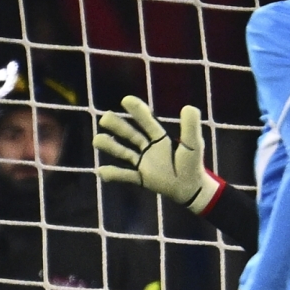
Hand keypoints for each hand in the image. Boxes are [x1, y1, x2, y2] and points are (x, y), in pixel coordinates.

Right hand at [94, 96, 219, 211]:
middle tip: (104, 118)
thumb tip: (188, 107)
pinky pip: (126, 176)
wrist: (191, 188)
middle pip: (131, 134)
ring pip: (124, 152)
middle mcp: (149, 148)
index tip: (126, 100)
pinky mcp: (142, 178)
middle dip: (118, 126)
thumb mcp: (193, 144)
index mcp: (160, 138)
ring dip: (111, 146)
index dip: (137, 110)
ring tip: (96, 140)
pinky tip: (100, 171)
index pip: (147, 122)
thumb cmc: (192, 164)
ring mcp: (143, 163)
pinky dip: (113, 174)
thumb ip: (190, 127)